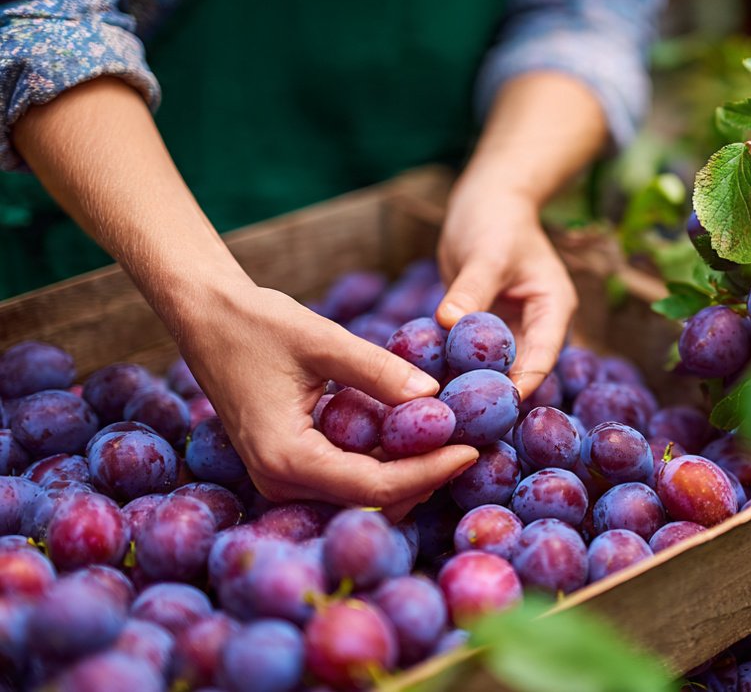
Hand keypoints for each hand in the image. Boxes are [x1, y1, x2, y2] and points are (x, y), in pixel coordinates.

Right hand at [173, 280, 479, 518]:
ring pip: (363, 495)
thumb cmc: (257, 323)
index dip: (429, 472)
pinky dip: (385, 461)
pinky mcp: (291, 467)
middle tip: (473, 444)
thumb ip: (377, 370)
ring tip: (455, 438)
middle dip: (425, 477)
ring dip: (409, 473)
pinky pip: (348, 478)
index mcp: (285, 458)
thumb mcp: (322, 340)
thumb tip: (434, 394)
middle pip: (372, 501)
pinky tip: (419, 433)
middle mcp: (281, 482)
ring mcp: (283, 479)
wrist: (207, 318)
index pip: (374, 486)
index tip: (471, 450)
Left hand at [436, 192, 576, 398]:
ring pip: (495, 368)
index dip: (520, 385)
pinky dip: (455, 367)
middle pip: (520, 371)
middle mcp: (536, 325)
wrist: (488, 202)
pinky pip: (472, 355)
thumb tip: (448, 323)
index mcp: (553, 309)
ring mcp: (511, 329)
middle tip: (461, 421)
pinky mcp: (486, 328)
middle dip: (493, 395)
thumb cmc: (495, 219)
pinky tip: (430, 383)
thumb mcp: (486, 252)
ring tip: (443, 409)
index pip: (542, 358)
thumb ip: (470, 290)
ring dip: (471, 385)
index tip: (491, 411)